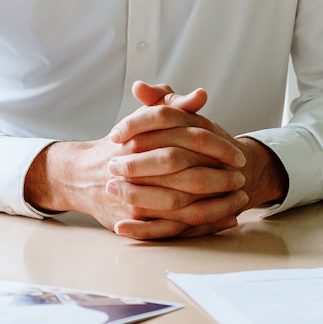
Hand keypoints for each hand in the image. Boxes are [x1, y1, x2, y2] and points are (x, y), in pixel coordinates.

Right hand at [22, 83, 258, 239]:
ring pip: (184, 206)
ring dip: (218, 204)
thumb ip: (172, 104)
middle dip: (220, 179)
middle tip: (241, 178)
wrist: (81, 176)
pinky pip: (175, 228)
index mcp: (141, 137)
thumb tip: (201, 95)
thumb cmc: (120, 146)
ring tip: (240, 200)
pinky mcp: (134, 220)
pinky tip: (225, 220)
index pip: (189, 139)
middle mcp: (136, 168)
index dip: (218, 148)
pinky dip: (204, 226)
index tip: (237, 154)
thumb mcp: (143, 119)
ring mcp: (135, 197)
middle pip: (188, 176)